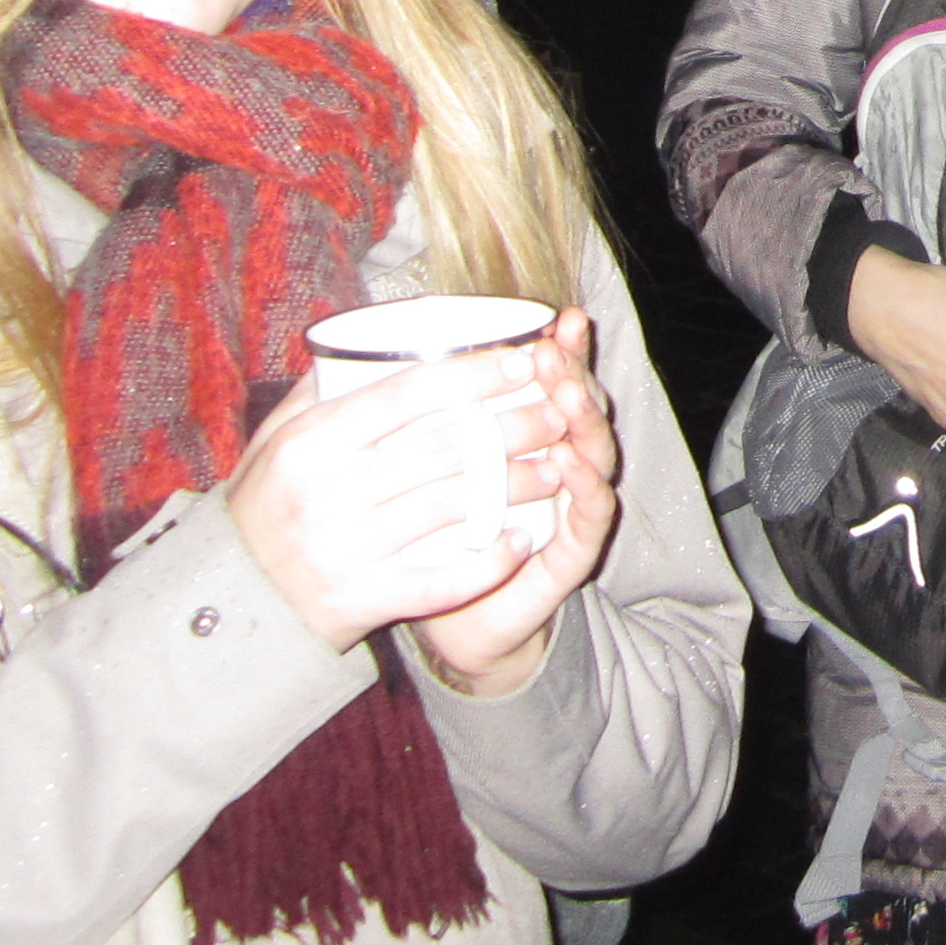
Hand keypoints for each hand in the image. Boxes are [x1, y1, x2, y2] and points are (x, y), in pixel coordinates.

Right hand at [226, 336, 582, 654]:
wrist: (230, 602)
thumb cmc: (262, 507)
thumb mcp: (274, 442)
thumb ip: (318, 392)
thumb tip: (373, 340)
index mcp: (312, 441)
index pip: (408, 395)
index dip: (473, 375)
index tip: (521, 360)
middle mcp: (331, 490)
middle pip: (445, 448)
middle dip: (514, 426)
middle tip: (558, 411)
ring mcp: (349, 548)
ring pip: (453, 507)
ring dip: (515, 486)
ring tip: (557, 467)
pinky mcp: (363, 599)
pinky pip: (439, 580)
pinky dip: (486, 561)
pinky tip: (522, 542)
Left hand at [408, 312, 620, 698]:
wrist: (460, 626)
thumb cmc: (437, 546)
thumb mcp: (418, 482)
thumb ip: (406, 431)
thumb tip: (351, 368)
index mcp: (525, 439)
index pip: (550, 383)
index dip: (556, 349)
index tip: (550, 318)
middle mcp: (558, 464)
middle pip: (579, 406)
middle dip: (571, 372)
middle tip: (550, 349)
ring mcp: (570, 507)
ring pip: (594, 451)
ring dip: (583, 419)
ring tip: (565, 394)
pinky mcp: (574, 553)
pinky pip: (590, 515)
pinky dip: (585, 486)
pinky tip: (569, 462)